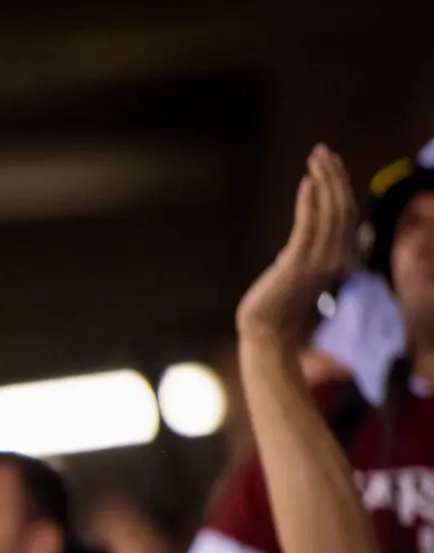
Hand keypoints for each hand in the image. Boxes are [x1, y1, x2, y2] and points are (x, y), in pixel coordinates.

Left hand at [238, 145, 355, 343]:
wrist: (268, 338)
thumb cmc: (280, 317)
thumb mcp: (297, 285)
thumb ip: (303, 265)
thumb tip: (291, 252)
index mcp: (340, 262)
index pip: (346, 217)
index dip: (340, 189)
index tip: (328, 167)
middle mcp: (336, 259)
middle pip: (343, 207)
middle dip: (334, 176)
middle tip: (323, 152)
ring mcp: (320, 261)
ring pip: (330, 211)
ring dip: (324, 180)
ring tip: (316, 158)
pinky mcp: (299, 264)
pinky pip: (309, 225)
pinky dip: (310, 201)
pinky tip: (307, 182)